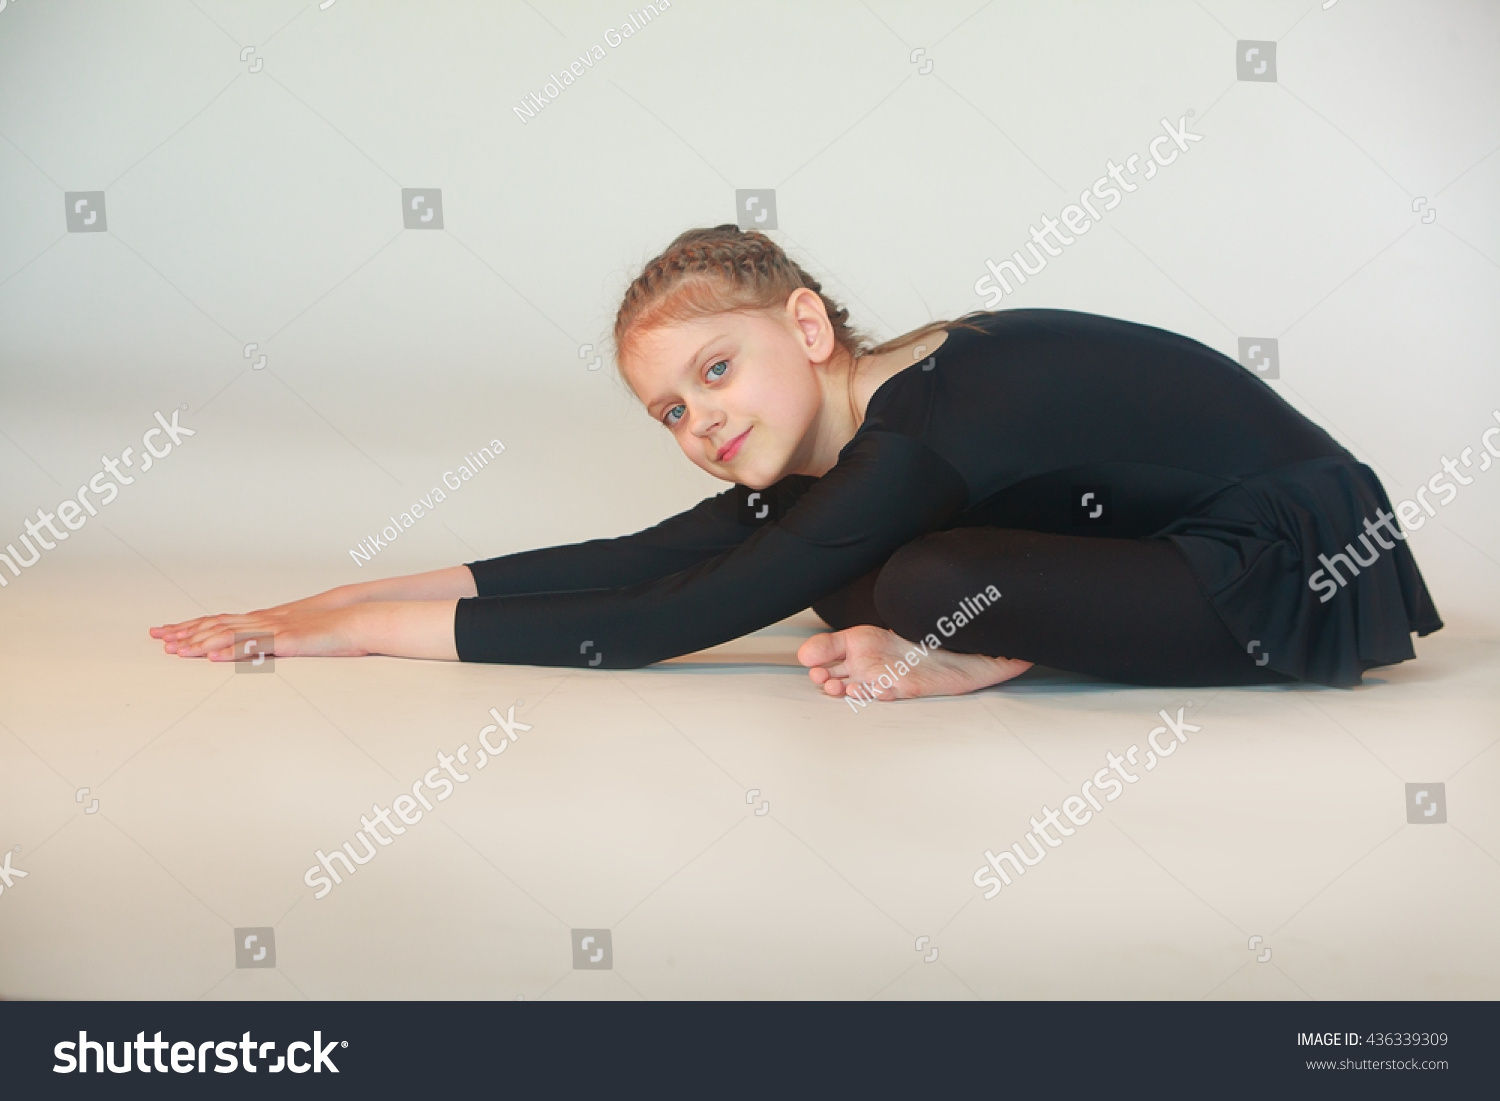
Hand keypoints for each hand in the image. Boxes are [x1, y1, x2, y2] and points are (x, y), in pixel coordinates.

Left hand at [150, 604, 366, 660]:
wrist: (357, 621)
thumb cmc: (331, 631)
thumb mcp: (298, 634)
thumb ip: (275, 639)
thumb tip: (257, 648)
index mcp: (264, 620)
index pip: (220, 621)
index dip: (192, 626)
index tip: (168, 632)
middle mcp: (263, 621)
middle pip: (217, 625)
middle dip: (185, 631)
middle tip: (157, 637)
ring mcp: (273, 629)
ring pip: (229, 634)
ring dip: (200, 642)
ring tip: (176, 650)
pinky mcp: (285, 641)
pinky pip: (253, 646)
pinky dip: (230, 650)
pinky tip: (212, 657)